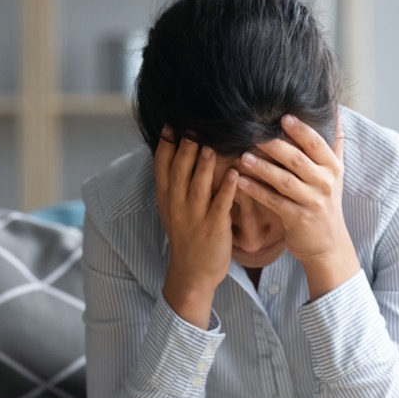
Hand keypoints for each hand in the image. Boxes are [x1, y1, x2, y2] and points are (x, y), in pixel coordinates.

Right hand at [155, 130, 237, 326]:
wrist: (192, 273)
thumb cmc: (187, 237)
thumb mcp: (172, 210)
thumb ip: (174, 184)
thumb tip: (179, 153)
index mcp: (166, 199)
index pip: (161, 167)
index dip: (166, 145)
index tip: (171, 124)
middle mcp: (177, 205)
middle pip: (179, 171)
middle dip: (186, 147)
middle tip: (193, 125)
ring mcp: (195, 217)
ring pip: (199, 185)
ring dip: (205, 164)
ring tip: (212, 143)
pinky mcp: (214, 228)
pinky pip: (221, 204)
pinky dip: (228, 188)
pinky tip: (236, 173)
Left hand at [235, 114, 359, 298]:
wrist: (329, 244)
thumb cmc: (326, 203)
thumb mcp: (335, 175)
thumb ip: (333, 145)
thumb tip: (335, 113)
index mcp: (333, 168)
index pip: (316, 143)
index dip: (300, 129)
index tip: (282, 117)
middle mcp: (324, 183)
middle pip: (297, 160)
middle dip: (274, 145)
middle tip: (253, 133)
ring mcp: (312, 202)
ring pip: (284, 180)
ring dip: (262, 167)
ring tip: (243, 156)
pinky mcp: (298, 219)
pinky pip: (273, 201)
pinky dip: (256, 190)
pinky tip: (241, 181)